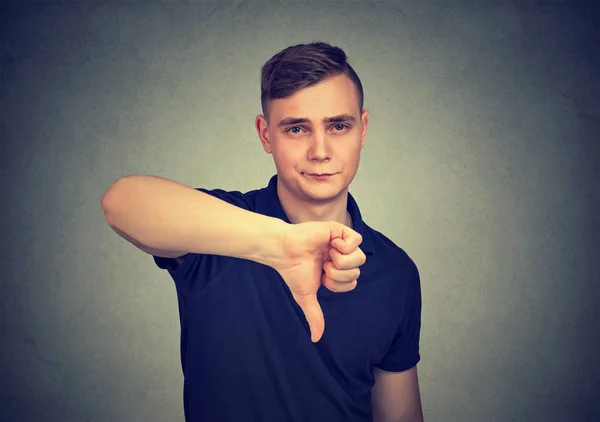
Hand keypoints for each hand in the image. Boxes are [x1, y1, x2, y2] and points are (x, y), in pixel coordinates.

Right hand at [270, 221, 365, 342]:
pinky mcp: (339, 230)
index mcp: (335, 270)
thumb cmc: (293, 271)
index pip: (352, 282)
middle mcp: (340, 257)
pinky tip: (331, 244)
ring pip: (361, 257)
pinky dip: (344, 246)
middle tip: (323, 266)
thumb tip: (316, 339)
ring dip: (342, 261)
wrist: (284, 251)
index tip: (322, 277)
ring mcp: (341, 243)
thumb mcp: (306, 296)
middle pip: (358, 271)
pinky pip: (356, 239)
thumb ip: (314, 315)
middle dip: (339, 273)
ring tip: (327, 255)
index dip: (339, 284)